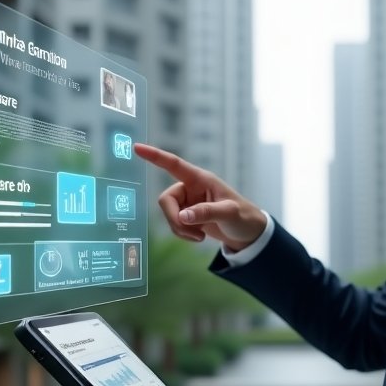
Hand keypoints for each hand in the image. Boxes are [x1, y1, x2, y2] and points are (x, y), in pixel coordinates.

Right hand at [135, 144, 266, 250]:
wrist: (248, 234)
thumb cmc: (243, 217)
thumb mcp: (229, 213)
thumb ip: (206, 213)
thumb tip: (182, 217)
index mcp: (201, 179)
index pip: (174, 165)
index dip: (155, 156)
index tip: (137, 148)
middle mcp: (191, 188)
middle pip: (165, 199)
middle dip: (174, 219)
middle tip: (191, 232)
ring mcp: (188, 203)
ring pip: (168, 214)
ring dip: (180, 229)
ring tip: (200, 236)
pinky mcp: (187, 216)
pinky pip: (174, 224)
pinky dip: (183, 234)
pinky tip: (199, 237)